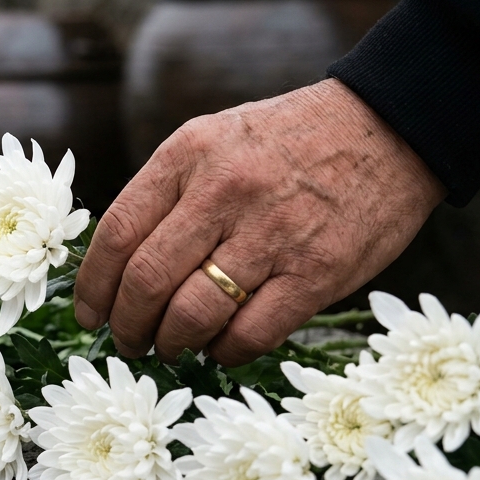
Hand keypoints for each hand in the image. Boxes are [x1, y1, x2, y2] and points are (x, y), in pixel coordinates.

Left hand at [74, 79, 445, 365]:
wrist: (390, 127)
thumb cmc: (290, 142)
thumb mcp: (215, 139)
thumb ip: (168, 192)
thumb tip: (118, 266)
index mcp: (189, 154)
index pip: (116, 232)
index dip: (93, 286)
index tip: (89, 314)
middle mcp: (223, 191)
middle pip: (146, 281)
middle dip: (127, 326)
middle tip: (130, 341)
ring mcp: (271, 234)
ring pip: (192, 315)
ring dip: (173, 344)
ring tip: (174, 347)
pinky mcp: (316, 273)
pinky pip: (250, 335)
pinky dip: (225, 353)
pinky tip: (222, 347)